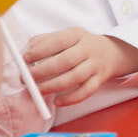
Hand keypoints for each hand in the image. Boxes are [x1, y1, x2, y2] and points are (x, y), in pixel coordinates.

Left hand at [23, 29, 137, 106]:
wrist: (112, 52)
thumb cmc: (81, 45)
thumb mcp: (67, 36)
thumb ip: (46, 40)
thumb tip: (26, 50)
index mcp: (77, 35)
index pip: (58, 41)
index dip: (41, 50)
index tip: (25, 59)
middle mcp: (88, 49)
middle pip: (66, 61)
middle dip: (44, 71)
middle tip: (27, 78)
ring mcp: (95, 65)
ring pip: (75, 77)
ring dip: (54, 85)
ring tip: (38, 91)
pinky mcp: (99, 80)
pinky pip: (86, 92)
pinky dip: (71, 99)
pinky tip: (57, 101)